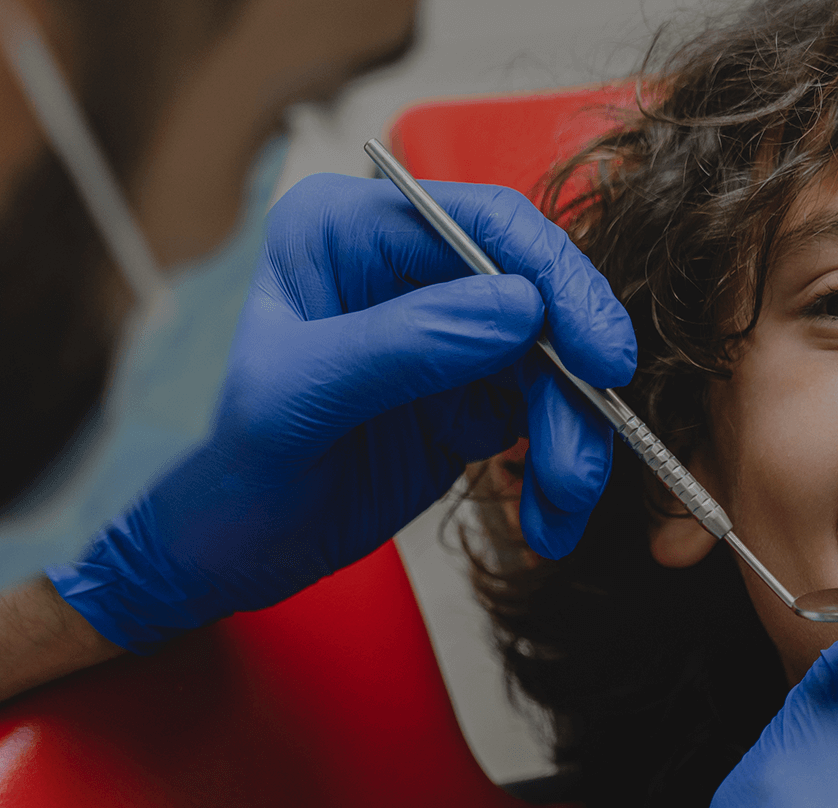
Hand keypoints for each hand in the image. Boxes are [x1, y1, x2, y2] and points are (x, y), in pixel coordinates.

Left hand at [47, 174, 634, 651]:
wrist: (237, 553)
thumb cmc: (240, 471)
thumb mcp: (300, 400)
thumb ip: (404, 344)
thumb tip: (521, 308)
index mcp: (351, 230)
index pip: (484, 224)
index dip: (556, 281)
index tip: (600, 355)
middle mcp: (408, 267)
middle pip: (539, 298)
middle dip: (572, 385)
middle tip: (584, 459)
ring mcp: (450, 330)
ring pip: (556, 365)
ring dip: (573, 439)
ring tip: (561, 508)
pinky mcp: (476, 391)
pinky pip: (548, 417)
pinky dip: (560, 470)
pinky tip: (548, 520)